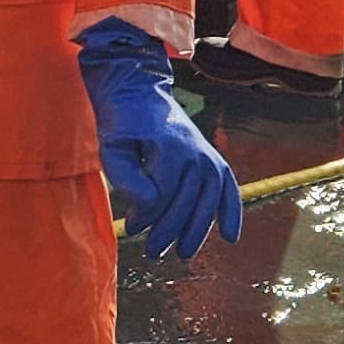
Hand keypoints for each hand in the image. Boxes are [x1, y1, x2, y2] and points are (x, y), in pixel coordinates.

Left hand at [75, 18, 242, 261]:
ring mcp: (207, 156)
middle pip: (185, 205)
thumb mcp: (112, 147)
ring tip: (183, 252)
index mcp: (170, 150)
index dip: (146, 217)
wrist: (138, 91)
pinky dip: (231, 212)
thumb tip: (146, 206)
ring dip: (196, 231)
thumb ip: (126, 178)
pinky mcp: (212, 158)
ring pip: (207, 203)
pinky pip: (228, 188)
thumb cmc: (121, 121)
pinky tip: (230, 237)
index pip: (161, 197)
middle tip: (153, 252)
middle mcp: (195, 154)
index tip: (131, 228)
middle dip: (168, 232)